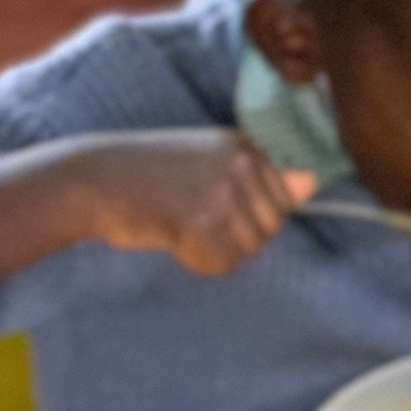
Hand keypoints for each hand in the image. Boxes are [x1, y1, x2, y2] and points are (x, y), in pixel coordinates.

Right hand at [77, 130, 315, 275]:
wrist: (96, 180)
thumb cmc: (153, 174)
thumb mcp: (210, 162)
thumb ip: (262, 176)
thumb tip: (314, 181)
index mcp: (243, 145)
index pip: (284, 199)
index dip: (251, 209)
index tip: (213, 196)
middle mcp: (239, 165)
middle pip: (270, 228)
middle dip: (236, 232)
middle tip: (192, 209)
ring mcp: (223, 194)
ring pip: (248, 249)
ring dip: (215, 247)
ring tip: (180, 220)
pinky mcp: (205, 226)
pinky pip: (221, 265)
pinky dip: (196, 260)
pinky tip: (171, 234)